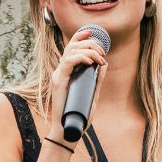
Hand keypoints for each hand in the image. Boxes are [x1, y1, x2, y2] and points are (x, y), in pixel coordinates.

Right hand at [48, 28, 107, 142]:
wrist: (68, 129)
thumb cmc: (79, 114)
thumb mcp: (92, 93)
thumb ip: (97, 80)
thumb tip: (104, 65)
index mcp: (67, 72)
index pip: (71, 48)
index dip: (80, 37)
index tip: (92, 32)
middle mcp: (61, 71)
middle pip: (72, 46)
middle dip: (89, 44)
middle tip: (102, 52)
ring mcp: (58, 76)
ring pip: (70, 52)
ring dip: (87, 50)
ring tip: (98, 57)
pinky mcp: (58, 82)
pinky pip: (67, 63)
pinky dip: (79, 58)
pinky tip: (89, 61)